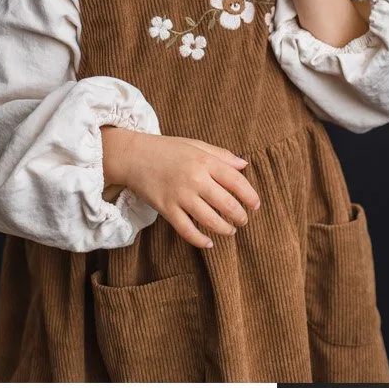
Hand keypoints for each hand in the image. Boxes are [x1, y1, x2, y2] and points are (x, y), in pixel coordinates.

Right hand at [101, 128, 260, 249]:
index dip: (250, 197)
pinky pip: (186, 230)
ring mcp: (180, 196)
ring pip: (210, 220)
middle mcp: (195, 179)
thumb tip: (244, 165)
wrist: (133, 155)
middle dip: (240, 216)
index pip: (237, 182)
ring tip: (230, 231)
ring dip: (225, 229)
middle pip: (227, 204)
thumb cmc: (167, 149)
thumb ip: (221, 155)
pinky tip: (209, 243)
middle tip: (243, 221)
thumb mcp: (196, 145)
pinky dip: (200, 240)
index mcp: (205, 162)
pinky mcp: (166, 209)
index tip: (255, 206)